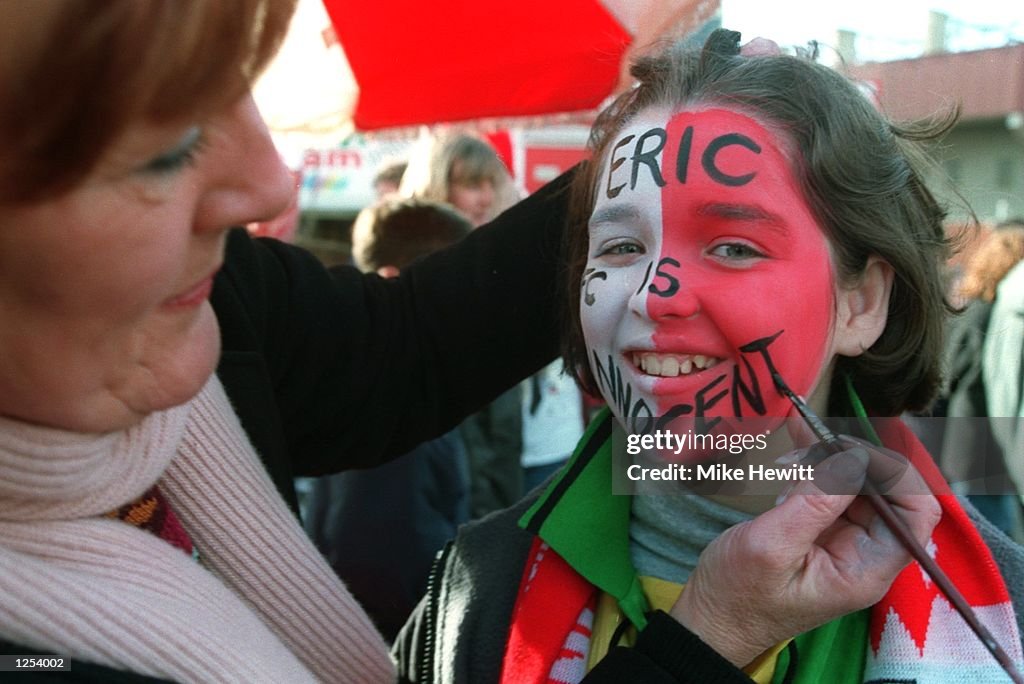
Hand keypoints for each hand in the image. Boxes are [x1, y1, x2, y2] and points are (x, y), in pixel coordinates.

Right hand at [668, 442, 940, 666]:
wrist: (712, 619)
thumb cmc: (737, 595)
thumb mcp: (770, 546)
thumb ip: (815, 503)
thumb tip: (851, 458)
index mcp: (866, 568)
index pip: (915, 512)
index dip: (894, 473)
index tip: (848, 449)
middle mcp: (865, 553)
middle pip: (889, 492)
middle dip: (853, 459)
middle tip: (812, 440)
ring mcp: (844, 541)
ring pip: (859, 484)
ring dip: (829, 460)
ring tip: (793, 449)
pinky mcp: (822, 531)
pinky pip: (831, 490)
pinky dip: (814, 468)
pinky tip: (791, 455)